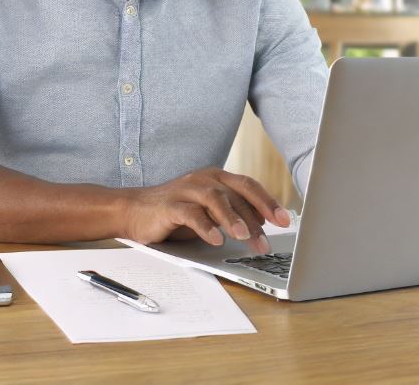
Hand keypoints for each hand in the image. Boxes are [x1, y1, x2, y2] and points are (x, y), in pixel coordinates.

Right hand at [122, 167, 291, 252]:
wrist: (134, 210)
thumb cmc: (176, 213)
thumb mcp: (208, 212)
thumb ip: (231, 213)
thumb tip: (261, 226)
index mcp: (216, 178)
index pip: (248, 186)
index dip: (267, 202)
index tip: (283, 220)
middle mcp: (204, 179)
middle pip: (236, 192)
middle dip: (255, 215)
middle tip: (267, 239)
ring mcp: (186, 189)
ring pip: (215, 199)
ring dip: (232, 218)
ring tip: (244, 237)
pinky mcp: (170, 205)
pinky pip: (190, 214)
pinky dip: (205, 227)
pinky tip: (215, 240)